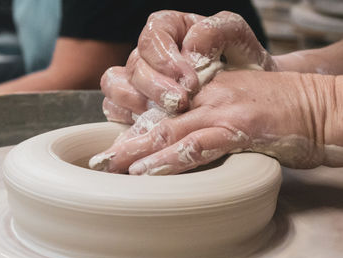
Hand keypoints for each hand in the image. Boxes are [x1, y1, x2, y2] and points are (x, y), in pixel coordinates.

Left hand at [92, 70, 337, 174]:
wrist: (315, 105)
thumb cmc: (276, 108)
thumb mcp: (235, 104)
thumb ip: (208, 117)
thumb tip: (183, 139)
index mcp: (205, 90)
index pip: (160, 106)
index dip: (135, 126)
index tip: (116, 146)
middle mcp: (207, 96)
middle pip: (157, 117)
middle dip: (127, 140)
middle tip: (102, 160)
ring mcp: (221, 111)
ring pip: (170, 129)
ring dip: (139, 150)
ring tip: (113, 166)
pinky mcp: (239, 129)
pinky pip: (198, 145)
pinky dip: (171, 159)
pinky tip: (149, 171)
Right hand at [101, 10, 277, 122]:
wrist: (244, 93)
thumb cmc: (241, 64)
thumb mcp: (238, 40)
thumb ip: (219, 31)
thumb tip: (191, 47)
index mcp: (169, 31)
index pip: (152, 37)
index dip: (165, 59)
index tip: (190, 81)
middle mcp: (149, 56)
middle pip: (134, 66)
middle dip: (156, 87)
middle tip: (181, 103)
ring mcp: (138, 81)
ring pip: (115, 86)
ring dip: (137, 103)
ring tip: (165, 115)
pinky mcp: (133, 105)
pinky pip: (114, 109)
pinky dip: (126, 118)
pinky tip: (150, 126)